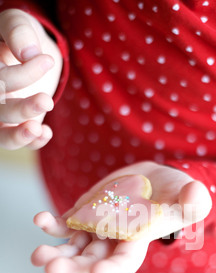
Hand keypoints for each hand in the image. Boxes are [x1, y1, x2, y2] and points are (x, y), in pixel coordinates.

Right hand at [0, 8, 62, 149]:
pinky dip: (31, 142)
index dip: (23, 74)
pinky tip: (45, 133)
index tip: (47, 60)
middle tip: (47, 101)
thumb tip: (28, 53)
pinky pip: (15, 142)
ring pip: (1, 134)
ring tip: (38, 130)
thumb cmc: (20, 36)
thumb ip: (18, 31)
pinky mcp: (14, 125)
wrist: (31, 52)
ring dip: (20, 135)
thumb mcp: (18, 23)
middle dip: (22, 109)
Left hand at [31, 161, 211, 272]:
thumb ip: (193, 201)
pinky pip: (64, 225)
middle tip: (52, 270)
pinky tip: (41, 220)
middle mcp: (113, 242)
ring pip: (72, 250)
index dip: (111, 270)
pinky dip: (51, 225)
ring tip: (38, 256)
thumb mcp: (189, 196)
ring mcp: (95, 230)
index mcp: (137, 243)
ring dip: (55, 254)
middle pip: (89, 263)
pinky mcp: (84, 215)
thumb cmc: (177, 193)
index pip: (123, 264)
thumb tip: (195, 197)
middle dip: (72, 269)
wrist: (155, 180)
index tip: (97, 272)